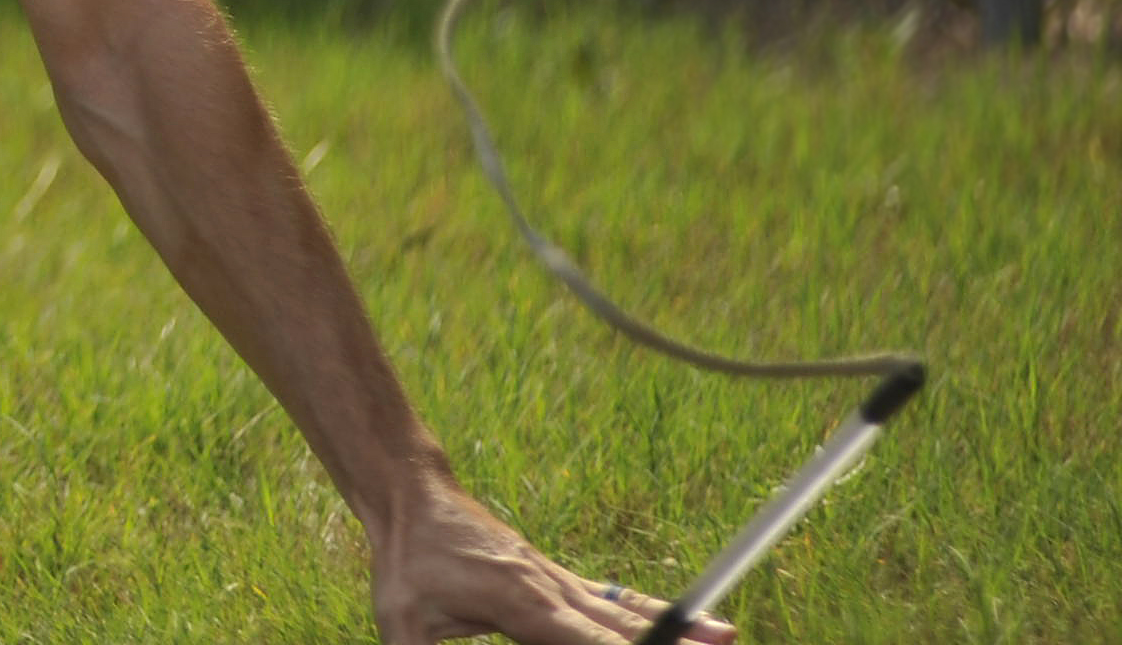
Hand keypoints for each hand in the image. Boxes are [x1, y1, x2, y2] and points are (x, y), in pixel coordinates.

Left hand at [375, 475, 732, 643]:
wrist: (414, 498)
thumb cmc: (407, 562)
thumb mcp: (401, 622)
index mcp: (522, 604)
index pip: (590, 642)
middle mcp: (552, 590)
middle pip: (623, 627)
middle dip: (670, 644)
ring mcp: (559, 580)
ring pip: (627, 609)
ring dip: (677, 626)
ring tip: (726, 635)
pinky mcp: (558, 578)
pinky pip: (615, 599)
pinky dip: (654, 611)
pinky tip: (692, 621)